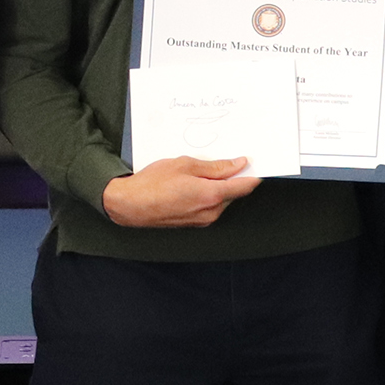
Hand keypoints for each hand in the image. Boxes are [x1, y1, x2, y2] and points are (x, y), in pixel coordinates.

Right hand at [99, 156, 258, 227]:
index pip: (245, 185)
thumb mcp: (184, 165)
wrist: (129, 205)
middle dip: (232, 178)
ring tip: (196, 173)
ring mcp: (203, 220)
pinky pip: (210, 207)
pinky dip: (207, 195)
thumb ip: (215, 166)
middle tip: (220, 161)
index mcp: (212, 195)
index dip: (253, 173)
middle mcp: (211, 211)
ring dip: (217, 187)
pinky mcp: (195, 223)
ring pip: (222, 200)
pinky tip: (191, 185)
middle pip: (234, 193)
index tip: (255, 163)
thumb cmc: (152, 183)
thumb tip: (237, 165)